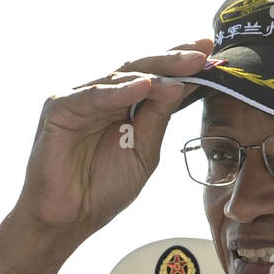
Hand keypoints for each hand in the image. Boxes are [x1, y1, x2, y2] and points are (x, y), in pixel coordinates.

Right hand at [14, 40, 212, 237]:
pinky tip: (144, 86)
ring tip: (185, 68)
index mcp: (121, 105)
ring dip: (155, 72)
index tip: (214, 56)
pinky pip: (93, 96)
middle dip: (174, 60)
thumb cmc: (101, 189)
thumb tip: (182, 84)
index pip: (155, 77)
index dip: (183, 66)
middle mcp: (101, 96)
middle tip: (204, 53)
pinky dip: (119, 91)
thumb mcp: (144, 152)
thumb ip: (158, 118)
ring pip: (121, 76)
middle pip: (141, 69)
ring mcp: (79, 99)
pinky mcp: (59, 108)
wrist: (67, 220)